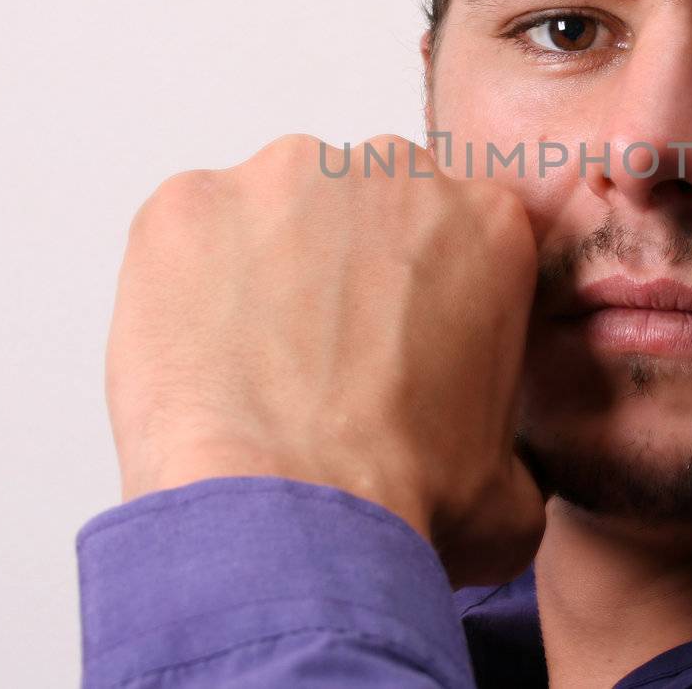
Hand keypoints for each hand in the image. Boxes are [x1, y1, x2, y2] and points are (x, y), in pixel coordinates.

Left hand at [103, 133, 545, 586]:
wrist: (293, 517)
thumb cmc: (400, 497)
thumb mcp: (508, 485)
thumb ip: (508, 440)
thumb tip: (493, 470)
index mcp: (485, 221)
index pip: (452, 228)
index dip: (419, 289)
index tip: (393, 339)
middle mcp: (393, 172)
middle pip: (363, 201)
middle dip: (341, 264)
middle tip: (319, 355)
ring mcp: (286, 175)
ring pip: (273, 208)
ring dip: (263, 266)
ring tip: (251, 363)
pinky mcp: (190, 201)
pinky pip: (184, 229)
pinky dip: (183, 280)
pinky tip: (197, 355)